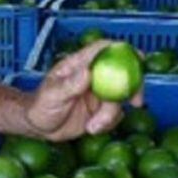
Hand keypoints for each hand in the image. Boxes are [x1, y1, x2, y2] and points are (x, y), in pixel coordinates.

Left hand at [25, 40, 142, 140]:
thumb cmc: (41, 106)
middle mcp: (92, 76)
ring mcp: (98, 93)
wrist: (39, 128)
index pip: (103, 50)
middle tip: (136, 101)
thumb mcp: (53, 95)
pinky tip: (93, 129)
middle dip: (132, 86)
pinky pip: (115, 115)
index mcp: (80, 64)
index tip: (137, 57)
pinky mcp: (101, 110)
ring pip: (118, 99)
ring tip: (93, 127)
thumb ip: (70, 85)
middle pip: (121, 73)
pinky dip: (108, 124)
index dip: (122, 49)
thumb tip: (88, 72)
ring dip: (110, 115)